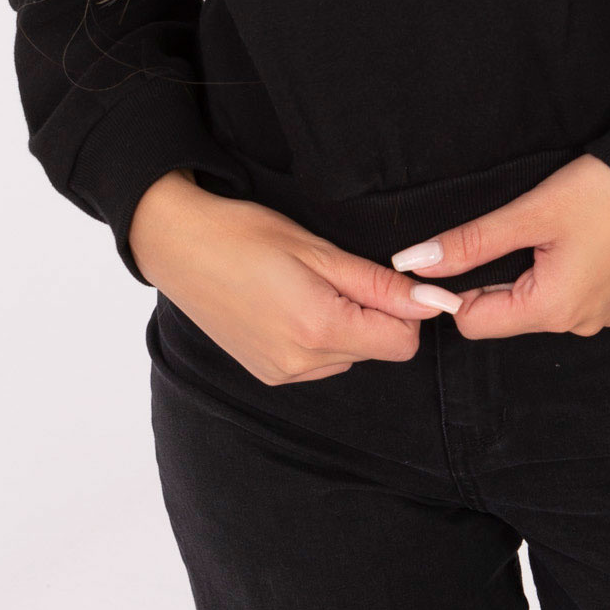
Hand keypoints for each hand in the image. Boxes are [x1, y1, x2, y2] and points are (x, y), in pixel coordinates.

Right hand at [130, 169, 462, 384]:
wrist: (178, 245)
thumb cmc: (244, 234)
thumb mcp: (317, 249)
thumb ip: (378, 283)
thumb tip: (432, 302)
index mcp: (318, 330)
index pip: (402, 342)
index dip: (404, 307)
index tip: (384, 275)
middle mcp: (301, 365)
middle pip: (375, 348)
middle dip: (371, 312)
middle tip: (331, 271)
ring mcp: (281, 374)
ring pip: (347, 355)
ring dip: (343, 324)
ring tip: (303, 283)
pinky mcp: (267, 373)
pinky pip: (318, 362)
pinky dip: (318, 335)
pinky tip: (288, 302)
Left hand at [388, 154, 609, 337]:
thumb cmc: (603, 191)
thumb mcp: (529, 213)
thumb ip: (469, 242)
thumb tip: (414, 263)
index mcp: (553, 310)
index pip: (474, 323)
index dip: (453, 288)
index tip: (456, 250)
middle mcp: (578, 325)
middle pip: (505, 315)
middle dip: (491, 278)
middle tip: (506, 230)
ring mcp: (602, 315)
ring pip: (536, 305)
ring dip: (525, 273)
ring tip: (543, 230)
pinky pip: (567, 297)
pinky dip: (555, 273)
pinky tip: (568, 238)